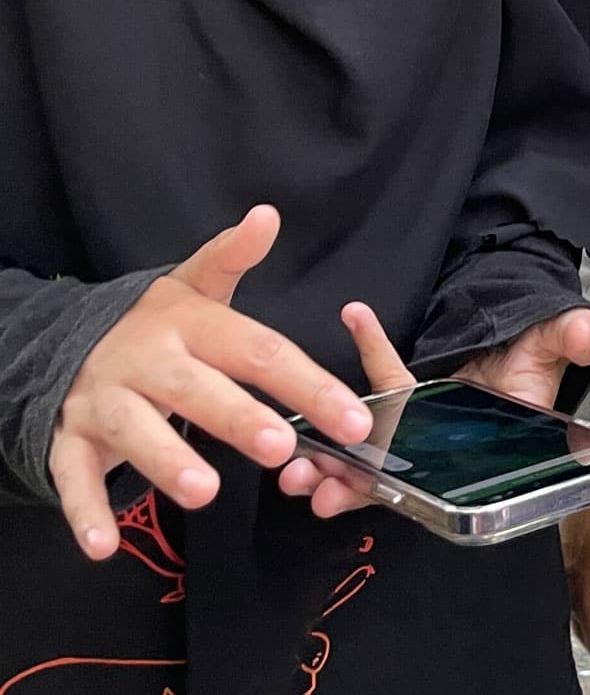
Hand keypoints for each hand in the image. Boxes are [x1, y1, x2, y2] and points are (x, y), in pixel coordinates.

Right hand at [50, 205, 373, 560]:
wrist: (67, 343)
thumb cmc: (156, 324)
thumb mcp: (193, 284)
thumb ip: (232, 258)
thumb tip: (268, 215)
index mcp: (189, 323)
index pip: (256, 349)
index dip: (305, 382)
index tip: (352, 417)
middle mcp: (147, 358)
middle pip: (198, 388)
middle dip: (239, 418)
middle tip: (281, 446)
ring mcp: (105, 400)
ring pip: (135, 431)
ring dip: (168, 461)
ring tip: (206, 491)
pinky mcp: (69, 439)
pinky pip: (74, 477)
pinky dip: (86, 511)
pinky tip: (104, 544)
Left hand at [279, 303, 589, 518]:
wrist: (536, 333)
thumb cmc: (550, 347)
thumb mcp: (565, 339)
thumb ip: (577, 337)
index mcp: (487, 442)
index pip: (436, 466)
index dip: (396, 482)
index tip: (355, 480)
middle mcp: (449, 442)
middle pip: (394, 471)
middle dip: (347, 480)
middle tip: (306, 482)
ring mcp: (426, 423)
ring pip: (373, 445)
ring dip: (332, 452)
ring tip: (294, 458)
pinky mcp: (414, 396)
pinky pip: (381, 381)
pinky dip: (363, 356)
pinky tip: (353, 316)